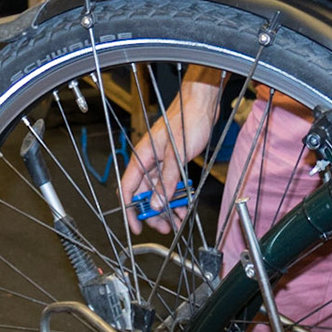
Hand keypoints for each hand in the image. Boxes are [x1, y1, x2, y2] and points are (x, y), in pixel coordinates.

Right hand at [118, 77, 218, 234]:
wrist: (203, 104)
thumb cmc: (187, 119)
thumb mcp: (177, 154)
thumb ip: (166, 180)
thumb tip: (156, 204)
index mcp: (143, 157)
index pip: (128, 189)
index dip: (130, 210)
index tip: (135, 227)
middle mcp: (149, 161)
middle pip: (145, 194)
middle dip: (153, 213)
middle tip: (165, 227)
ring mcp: (161, 162)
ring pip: (159, 192)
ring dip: (167, 208)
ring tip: (178, 221)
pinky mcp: (173, 162)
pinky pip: (171, 185)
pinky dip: (177, 197)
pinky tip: (184, 208)